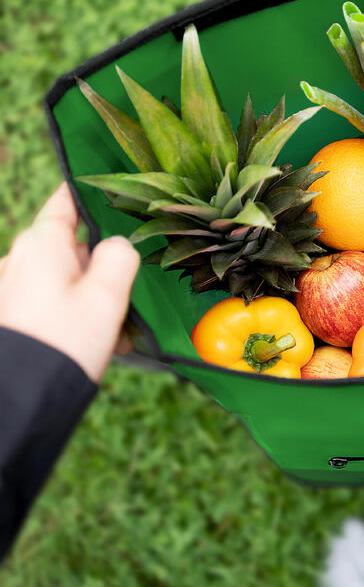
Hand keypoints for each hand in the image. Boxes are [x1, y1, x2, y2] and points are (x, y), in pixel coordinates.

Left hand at [0, 184, 139, 381]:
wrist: (20, 397)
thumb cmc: (66, 341)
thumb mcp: (107, 296)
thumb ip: (119, 258)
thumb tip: (117, 245)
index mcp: (41, 245)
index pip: (64, 203)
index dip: (87, 194)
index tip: (107, 188)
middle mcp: (18, 260)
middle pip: (69, 248)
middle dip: (100, 268)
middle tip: (128, 296)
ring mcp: (8, 289)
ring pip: (61, 281)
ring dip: (90, 299)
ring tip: (115, 333)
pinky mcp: (8, 315)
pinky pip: (46, 304)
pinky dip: (71, 317)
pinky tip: (95, 344)